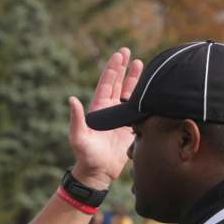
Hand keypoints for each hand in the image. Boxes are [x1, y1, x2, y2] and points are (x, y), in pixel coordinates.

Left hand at [68, 48, 142, 188]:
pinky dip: (144, 97)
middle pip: (117, 84)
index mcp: (98, 109)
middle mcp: (109, 111)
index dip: (112, 69)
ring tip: (141, 63)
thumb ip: (76, 119)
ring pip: (129, 93)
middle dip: (123, 68)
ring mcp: (120, 118)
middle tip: (128, 51)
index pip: (107, 84)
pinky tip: (152, 89)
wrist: (99, 172)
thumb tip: (71, 99)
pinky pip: (138, 109)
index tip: (119, 54)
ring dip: (134, 79)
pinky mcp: (130, 127)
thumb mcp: (78, 137)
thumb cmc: (86, 156)